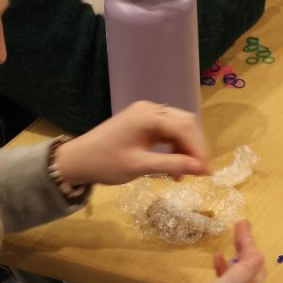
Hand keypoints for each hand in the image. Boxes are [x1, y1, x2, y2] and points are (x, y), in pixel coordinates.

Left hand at [54, 101, 209, 185]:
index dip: (198, 149)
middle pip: (184, 123)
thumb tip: (202, 169)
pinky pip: (167, 132)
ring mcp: (146, 115)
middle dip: (194, 147)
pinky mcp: (142, 123)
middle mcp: (150, 109)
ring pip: (177, 127)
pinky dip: (174, 147)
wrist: (75, 161)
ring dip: (185, 148)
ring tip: (183, 172)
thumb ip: (173, 164)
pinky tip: (173, 165)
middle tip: (198, 172)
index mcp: (148, 115)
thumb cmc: (105, 163)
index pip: (184, 127)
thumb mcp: (140, 166)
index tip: (207, 171)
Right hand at [141, 220, 263, 282]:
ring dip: (236, 265)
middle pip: (252, 281)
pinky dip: (226, 281)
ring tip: (231, 239)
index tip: (243, 224)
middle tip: (239, 226)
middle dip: (246, 253)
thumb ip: (235, 276)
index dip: (250, 248)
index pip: (256, 274)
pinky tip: (219, 263)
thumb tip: (260, 256)